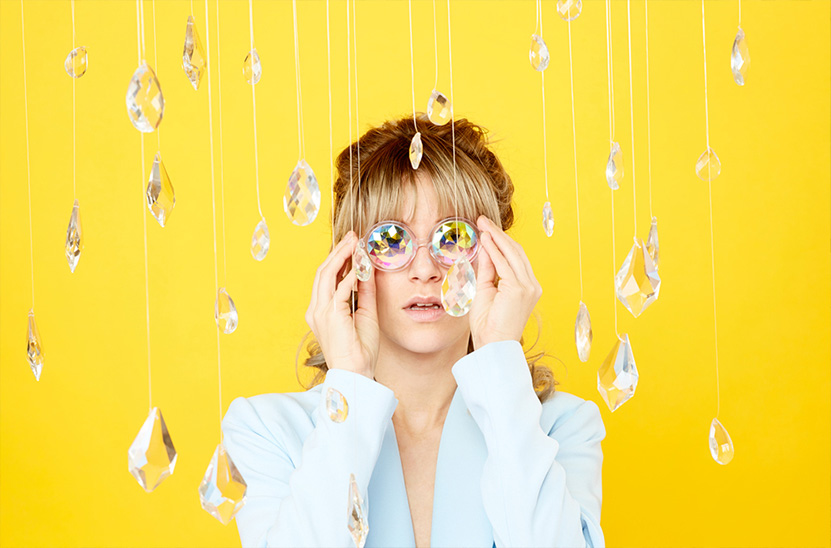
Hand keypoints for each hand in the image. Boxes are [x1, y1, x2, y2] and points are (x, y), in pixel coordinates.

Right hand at [305, 232, 379, 378]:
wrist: (357, 373)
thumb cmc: (360, 349)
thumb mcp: (365, 313)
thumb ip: (365, 292)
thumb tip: (368, 271)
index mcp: (321, 310)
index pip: (326, 278)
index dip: (338, 259)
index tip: (351, 245)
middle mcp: (316, 309)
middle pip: (323, 272)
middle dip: (338, 251)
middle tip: (352, 236)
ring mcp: (321, 313)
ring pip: (326, 275)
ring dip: (341, 256)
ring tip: (354, 243)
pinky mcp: (330, 316)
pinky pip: (338, 290)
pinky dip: (349, 276)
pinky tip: (359, 267)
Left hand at [469, 215, 541, 349]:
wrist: (493, 346)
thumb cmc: (488, 325)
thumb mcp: (485, 290)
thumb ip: (487, 269)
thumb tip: (485, 248)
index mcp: (526, 287)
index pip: (515, 257)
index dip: (500, 241)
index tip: (486, 228)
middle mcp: (531, 285)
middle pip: (516, 251)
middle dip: (498, 234)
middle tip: (483, 220)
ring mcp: (528, 286)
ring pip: (512, 253)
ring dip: (496, 236)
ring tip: (483, 224)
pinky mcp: (520, 289)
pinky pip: (505, 263)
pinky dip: (495, 249)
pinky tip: (485, 239)